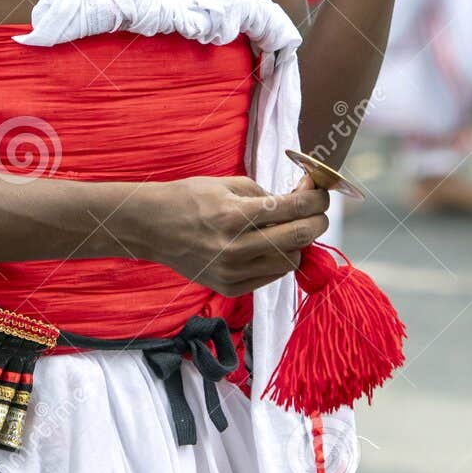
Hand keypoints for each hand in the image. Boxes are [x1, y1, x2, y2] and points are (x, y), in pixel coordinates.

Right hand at [131, 175, 330, 295]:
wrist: (150, 228)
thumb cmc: (187, 199)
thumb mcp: (226, 184)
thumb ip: (267, 192)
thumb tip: (302, 195)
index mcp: (234, 216)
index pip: (293, 208)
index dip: (315, 198)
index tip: (321, 191)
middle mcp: (236, 248)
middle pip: (299, 237)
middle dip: (316, 220)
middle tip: (316, 211)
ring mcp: (232, 272)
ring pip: (290, 261)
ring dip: (297, 243)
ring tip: (288, 228)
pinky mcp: (230, 288)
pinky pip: (272, 276)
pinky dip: (278, 259)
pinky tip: (269, 245)